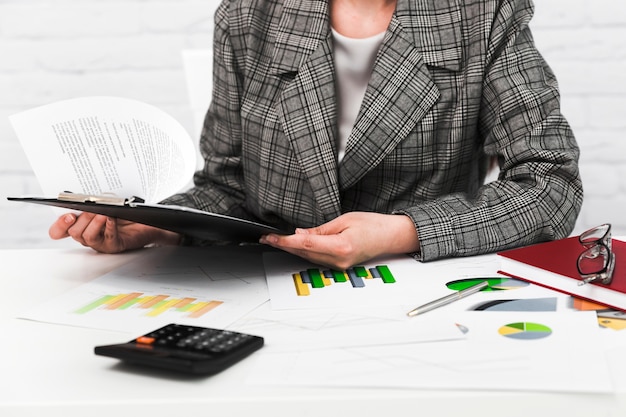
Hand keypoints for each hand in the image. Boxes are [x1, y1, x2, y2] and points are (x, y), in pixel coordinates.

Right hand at [49, 212, 181, 252]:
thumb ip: (92, 202)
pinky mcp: (115, 246)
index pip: (59, 231)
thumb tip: (84, 198)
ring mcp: (101, 243)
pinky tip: (111, 218)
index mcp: (81, 225)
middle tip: (92, 208)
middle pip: (74, 232)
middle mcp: (88, 236)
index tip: (67, 215)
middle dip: (82, 218)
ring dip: (94, 223)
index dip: (58, 226)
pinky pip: (107, 239)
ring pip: (87, 237)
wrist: (149, 222)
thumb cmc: (126, 212)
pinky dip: (108, 227)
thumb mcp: (105, 203)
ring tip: (102, 213)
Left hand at [259, 212, 419, 269]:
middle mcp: (338, 260)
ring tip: (276, 240)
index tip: (272, 237)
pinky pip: (316, 259)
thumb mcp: (344, 220)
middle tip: (267, 238)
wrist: (390, 236)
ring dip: (292, 249)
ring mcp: (339, 266)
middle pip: (304, 253)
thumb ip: (320, 229)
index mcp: (340, 246)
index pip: (306, 243)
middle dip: (284, 245)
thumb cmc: (373, 225)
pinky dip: (304, 251)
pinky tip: (294, 245)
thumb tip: (300, 232)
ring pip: (308, 257)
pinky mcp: (339, 265)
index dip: (285, 240)